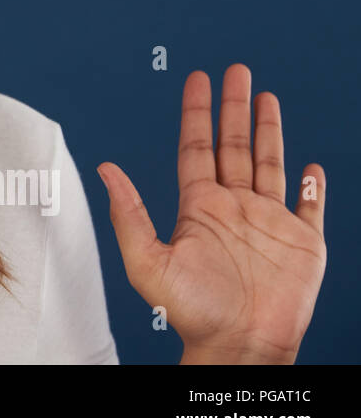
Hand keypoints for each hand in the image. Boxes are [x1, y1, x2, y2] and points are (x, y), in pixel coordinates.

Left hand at [97, 64, 325, 363]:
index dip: (198, 112)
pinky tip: (312, 167)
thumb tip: (105, 168)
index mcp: (199, 207)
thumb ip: (128, 214)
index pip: (197, 146)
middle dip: (235, 106)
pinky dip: (313, 186)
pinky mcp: (303, 242)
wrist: (239, 346)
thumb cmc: (193, 313)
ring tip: (266, 97)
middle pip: (235, 144)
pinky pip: (310, 207)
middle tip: (237, 71)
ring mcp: (269, 222)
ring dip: (270, 130)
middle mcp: (234, 207)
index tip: (198, 79)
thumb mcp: (148, 261)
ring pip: (271, 163)